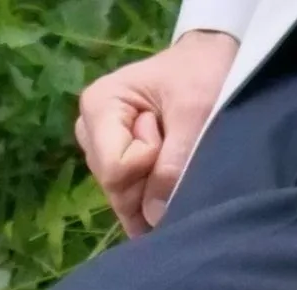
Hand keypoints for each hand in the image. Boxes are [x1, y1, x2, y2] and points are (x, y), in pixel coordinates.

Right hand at [75, 31, 237, 235]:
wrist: (207, 65)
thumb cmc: (200, 76)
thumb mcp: (195, 114)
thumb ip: (174, 164)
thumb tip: (153, 216)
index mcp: (98, 106)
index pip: (114, 169)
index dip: (147, 163)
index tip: (166, 130)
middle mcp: (89, 131)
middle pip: (115, 189)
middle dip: (150, 180)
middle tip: (171, 142)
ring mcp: (99, 151)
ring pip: (122, 198)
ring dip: (153, 188)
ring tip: (169, 150)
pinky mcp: (113, 166)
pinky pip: (128, 201)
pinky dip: (151, 198)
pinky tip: (164, 177)